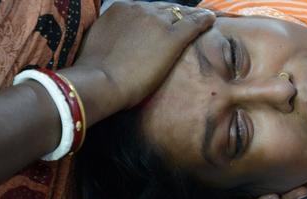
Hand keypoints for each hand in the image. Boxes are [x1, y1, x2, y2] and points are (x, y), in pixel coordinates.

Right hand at [71, 2, 214, 121]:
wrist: (100, 81)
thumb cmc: (94, 72)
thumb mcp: (99, 43)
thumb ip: (112, 36)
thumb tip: (117, 44)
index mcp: (120, 9)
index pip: (146, 8)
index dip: (158, 16)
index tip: (164, 24)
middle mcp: (139, 9)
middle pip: (165, 9)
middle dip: (176, 15)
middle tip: (188, 20)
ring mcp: (156, 22)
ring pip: (180, 13)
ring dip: (191, 16)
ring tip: (203, 19)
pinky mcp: (171, 38)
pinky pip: (193, 23)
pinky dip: (204, 20)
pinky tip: (211, 20)